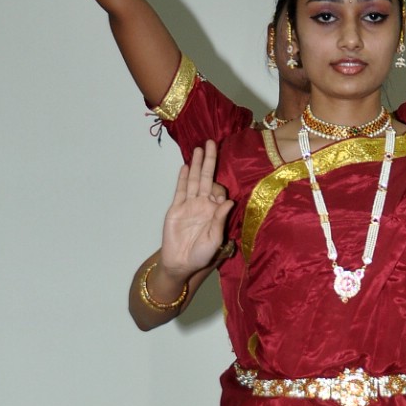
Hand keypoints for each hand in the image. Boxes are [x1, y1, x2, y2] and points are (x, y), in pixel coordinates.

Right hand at [160, 144, 233, 276]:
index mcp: (214, 212)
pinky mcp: (176, 208)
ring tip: (199, 149)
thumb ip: (220, 219)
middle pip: (207, 178)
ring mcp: (189, 204)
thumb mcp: (215, 238)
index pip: (220, 192)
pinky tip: (186, 166)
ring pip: (194, 180)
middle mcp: (202, 204)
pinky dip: (183, 178)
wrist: (180, 263)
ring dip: (197, 164)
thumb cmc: (201, 255)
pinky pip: (180, 190)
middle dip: (209, 161)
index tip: (219, 196)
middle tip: (212, 142)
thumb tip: (229, 201)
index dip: (220, 189)